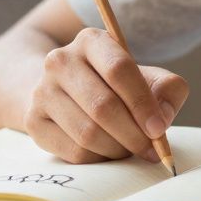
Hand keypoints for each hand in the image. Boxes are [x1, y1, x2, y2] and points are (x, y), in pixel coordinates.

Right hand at [24, 27, 188, 163]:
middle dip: (133, 134)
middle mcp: (60, 60)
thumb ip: (166, 89)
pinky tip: (107, 152)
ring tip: (129, 149)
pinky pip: (73, 152)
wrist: (63, 90)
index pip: (119, 69)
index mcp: (91, 41)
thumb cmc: (114, 85)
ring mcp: (42, 91)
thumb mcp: (144, 77)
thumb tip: (162, 116)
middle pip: (103, 106)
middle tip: (151, 150)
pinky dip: (99, 159)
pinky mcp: (33, 121)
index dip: (142, 103)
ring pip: (88, 133)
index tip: (159, 128)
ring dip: (117, 149)